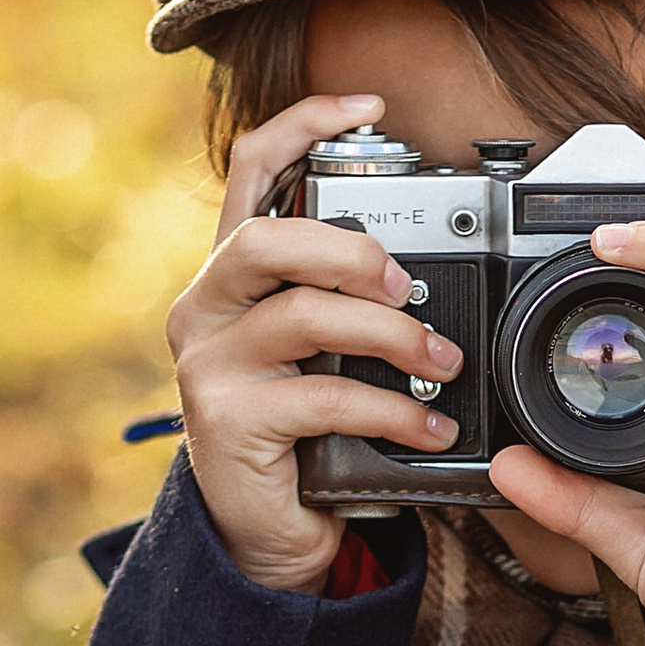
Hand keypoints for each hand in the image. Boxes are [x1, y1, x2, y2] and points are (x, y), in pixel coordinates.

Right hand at [165, 92, 464, 590]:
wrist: (267, 537)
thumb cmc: (304, 435)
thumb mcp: (321, 356)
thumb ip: (344, 305)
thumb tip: (425, 274)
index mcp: (229, 278)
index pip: (248, 171)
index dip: (303, 125)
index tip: (367, 108)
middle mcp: (204, 311)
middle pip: (267, 240)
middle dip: (350, 252)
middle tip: (404, 287)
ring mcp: (208, 367)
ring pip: (303, 317)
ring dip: (390, 337)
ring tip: (440, 363)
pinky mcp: (227, 423)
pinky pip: (323, 398)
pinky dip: (392, 410)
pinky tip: (428, 427)